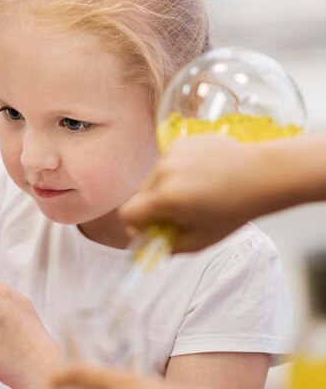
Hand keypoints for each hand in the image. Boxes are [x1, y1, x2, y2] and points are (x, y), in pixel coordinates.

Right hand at [120, 137, 266, 251]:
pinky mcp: (179, 142)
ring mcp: (170, 154)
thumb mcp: (199, 241)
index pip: (127, 213)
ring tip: (193, 192)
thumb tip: (144, 243)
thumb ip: (166, 246)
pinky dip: (175, 172)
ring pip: (152, 179)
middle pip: (138, 196)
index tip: (150, 227)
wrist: (261, 175)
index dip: (135, 224)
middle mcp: (163, 172)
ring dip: (163, 188)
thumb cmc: (233, 211)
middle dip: (151, 207)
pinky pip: (165, 163)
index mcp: (166, 198)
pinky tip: (199, 176)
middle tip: (177, 212)